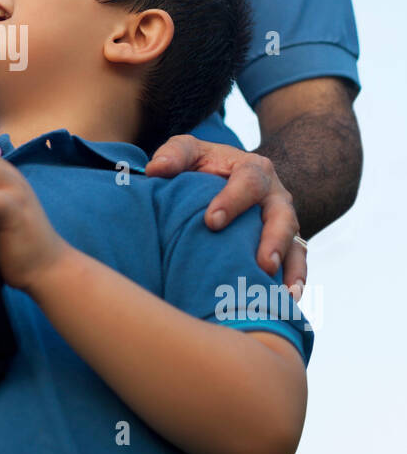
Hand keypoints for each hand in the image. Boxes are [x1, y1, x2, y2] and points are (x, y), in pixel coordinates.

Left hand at [145, 136, 305, 298]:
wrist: (225, 176)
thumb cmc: (204, 166)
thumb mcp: (189, 152)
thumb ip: (175, 154)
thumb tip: (156, 169)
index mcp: (253, 169)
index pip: (249, 181)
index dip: (233, 200)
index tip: (211, 222)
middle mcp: (275, 196)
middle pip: (282, 216)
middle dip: (273, 240)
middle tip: (262, 264)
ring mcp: (284, 221)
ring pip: (295, 243)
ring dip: (289, 268)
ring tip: (283, 293)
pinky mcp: (287, 244)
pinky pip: (297, 263)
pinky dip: (295, 281)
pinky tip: (288, 301)